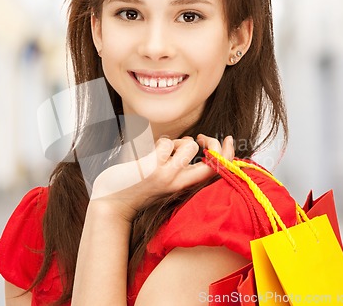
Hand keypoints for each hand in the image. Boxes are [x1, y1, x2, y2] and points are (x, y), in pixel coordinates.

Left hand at [90, 134, 233, 221]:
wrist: (113, 203)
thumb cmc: (139, 188)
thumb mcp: (166, 182)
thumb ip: (182, 168)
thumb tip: (194, 144)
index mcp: (186, 187)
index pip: (218, 172)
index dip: (229, 154)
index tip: (228, 139)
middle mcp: (180, 183)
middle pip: (213, 161)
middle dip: (213, 144)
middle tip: (201, 139)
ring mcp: (167, 176)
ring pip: (188, 145)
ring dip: (177, 142)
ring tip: (163, 152)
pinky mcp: (153, 168)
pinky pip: (166, 143)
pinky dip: (159, 143)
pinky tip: (148, 154)